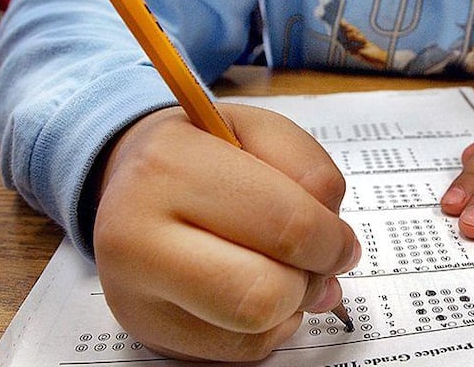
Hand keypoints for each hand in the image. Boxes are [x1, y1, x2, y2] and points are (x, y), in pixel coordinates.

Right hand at [92, 104, 359, 360]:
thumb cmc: (206, 153)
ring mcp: (135, 292)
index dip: (331, 240)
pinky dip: (268, 325)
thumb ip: (308, 168)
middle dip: (310, 279)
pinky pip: (240, 349)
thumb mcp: (258, 129)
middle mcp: (136, 235)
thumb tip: (335, 245)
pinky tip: (256, 288)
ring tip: (283, 268)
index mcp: (170, 167)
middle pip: (265, 293)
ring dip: (291, 303)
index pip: (285, 226)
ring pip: (254, 328)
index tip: (340, 240)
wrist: (134, 179)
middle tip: (316, 259)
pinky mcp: (148, 330)